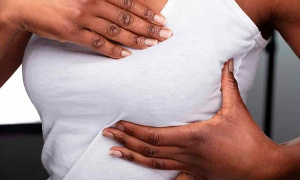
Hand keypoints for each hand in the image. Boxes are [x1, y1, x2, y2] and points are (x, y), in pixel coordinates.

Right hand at [3, 0, 170, 58]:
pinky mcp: (73, 33)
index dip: (147, 12)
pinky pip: (98, 44)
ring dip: (136, 40)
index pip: (129, 3)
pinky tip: (126, 56)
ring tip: (152, 46)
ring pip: (116, 31)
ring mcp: (82, 19)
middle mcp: (92, 4)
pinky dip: (113, 51)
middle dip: (149, 27)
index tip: (162, 20)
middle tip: (166, 35)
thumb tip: (124, 5)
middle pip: (127, 18)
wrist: (28, 4)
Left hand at [102, 59, 291, 179]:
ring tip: (114, 153)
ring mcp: (190, 167)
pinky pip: (172, 179)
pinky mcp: (196, 175)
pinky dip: (155, 177)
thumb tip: (226, 63)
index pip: (155, 136)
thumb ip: (228, 85)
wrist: (262, 167)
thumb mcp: (237, 109)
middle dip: (126, 142)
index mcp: (193, 137)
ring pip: (154, 165)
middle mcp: (187, 154)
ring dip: (133, 158)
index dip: (134, 131)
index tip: (119, 125)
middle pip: (149, 150)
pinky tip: (144, 177)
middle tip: (107, 135)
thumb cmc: (249, 140)